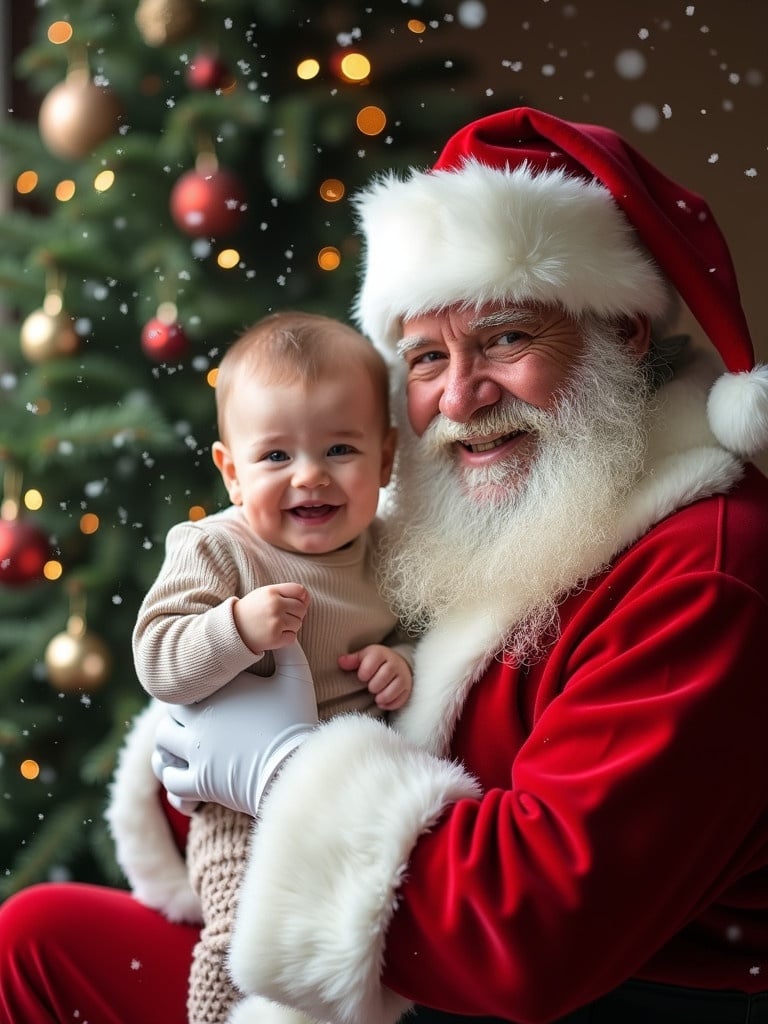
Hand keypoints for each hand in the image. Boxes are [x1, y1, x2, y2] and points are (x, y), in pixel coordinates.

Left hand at [152, 642, 317, 816]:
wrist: (294, 767)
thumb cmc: (296, 721)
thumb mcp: (297, 679)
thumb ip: (287, 651)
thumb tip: (282, 632)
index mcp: (217, 692)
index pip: (188, 684)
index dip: (194, 690)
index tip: (206, 698)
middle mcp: (199, 719)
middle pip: (170, 714)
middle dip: (179, 719)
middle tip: (194, 726)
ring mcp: (196, 751)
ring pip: (162, 746)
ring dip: (169, 748)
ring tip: (184, 752)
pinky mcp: (199, 783)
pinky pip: (171, 783)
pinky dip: (175, 782)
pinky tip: (188, 783)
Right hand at [233, 582, 309, 654]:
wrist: (232, 629)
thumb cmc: (251, 610)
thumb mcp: (264, 593)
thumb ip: (285, 592)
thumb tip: (307, 598)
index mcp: (272, 592)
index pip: (300, 591)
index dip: (300, 598)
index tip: (292, 603)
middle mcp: (275, 606)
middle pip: (301, 608)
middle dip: (295, 613)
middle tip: (281, 616)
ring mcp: (275, 622)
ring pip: (298, 623)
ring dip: (290, 626)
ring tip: (275, 625)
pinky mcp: (275, 638)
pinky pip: (292, 637)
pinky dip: (286, 637)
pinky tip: (274, 634)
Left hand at [338, 645, 412, 710]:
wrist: (396, 664)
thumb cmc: (375, 662)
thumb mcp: (363, 657)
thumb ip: (352, 660)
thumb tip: (341, 662)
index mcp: (381, 653)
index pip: (372, 662)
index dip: (364, 673)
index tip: (362, 677)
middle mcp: (394, 663)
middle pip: (384, 676)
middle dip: (373, 686)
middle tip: (370, 687)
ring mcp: (403, 676)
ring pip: (394, 689)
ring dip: (382, 696)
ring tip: (376, 697)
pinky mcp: (407, 689)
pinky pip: (401, 699)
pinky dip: (390, 704)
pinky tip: (382, 702)